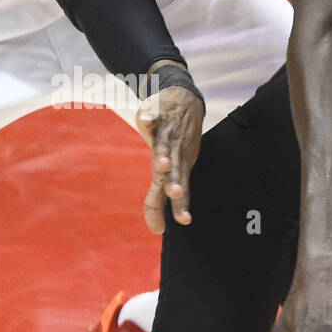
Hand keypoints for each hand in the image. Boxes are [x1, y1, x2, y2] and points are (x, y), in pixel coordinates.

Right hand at [137, 74, 203, 233]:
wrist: (186, 101)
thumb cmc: (177, 143)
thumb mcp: (172, 171)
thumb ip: (160, 198)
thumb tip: (157, 230)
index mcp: (178, 168)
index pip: (177, 191)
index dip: (178, 207)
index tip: (181, 223)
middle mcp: (173, 154)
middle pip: (173, 171)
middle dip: (174, 182)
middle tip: (176, 193)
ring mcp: (166, 134)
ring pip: (164, 146)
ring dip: (162, 155)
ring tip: (163, 164)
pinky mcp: (157, 115)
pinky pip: (153, 117)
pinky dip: (149, 119)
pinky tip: (145, 122)